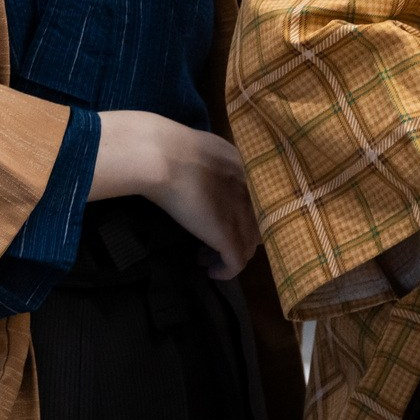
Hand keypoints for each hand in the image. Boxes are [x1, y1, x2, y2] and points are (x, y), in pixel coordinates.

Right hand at [93, 110, 261, 280]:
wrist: (163, 157)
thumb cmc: (169, 148)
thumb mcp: (196, 148)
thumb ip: (206, 162)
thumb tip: (196, 170)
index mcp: (241, 166)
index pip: (251, 198)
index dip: (237, 213)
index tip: (216, 220)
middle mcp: (247, 190)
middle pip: (255, 223)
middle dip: (236, 236)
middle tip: (212, 243)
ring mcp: (240, 213)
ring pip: (248, 245)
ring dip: (229, 255)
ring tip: (206, 259)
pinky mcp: (227, 235)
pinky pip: (236, 262)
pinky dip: (226, 271)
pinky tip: (211, 272)